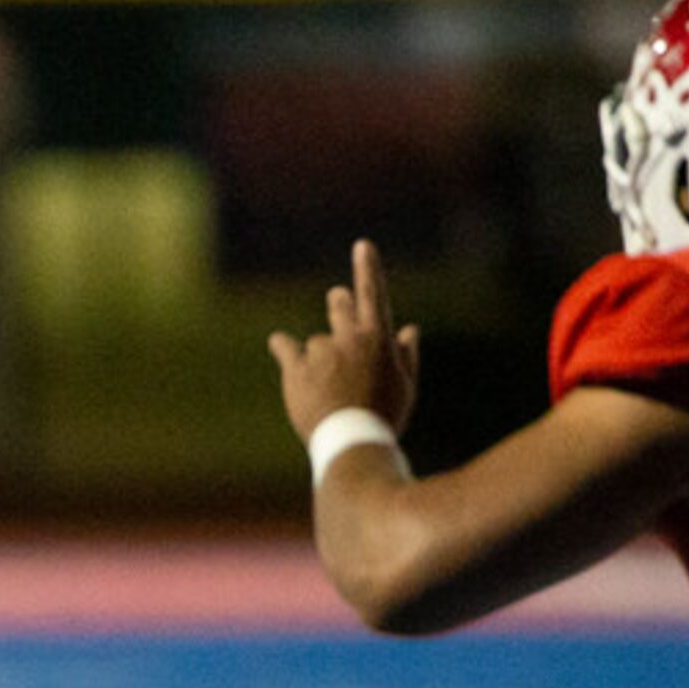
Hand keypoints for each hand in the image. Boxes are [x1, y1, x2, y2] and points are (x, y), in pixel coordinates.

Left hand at [267, 238, 421, 441]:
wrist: (352, 442)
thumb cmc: (384, 417)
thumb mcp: (405, 388)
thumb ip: (406, 355)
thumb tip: (410, 329)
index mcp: (378, 338)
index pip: (373, 294)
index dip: (368, 269)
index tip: (362, 245)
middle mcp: (348, 338)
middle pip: (339, 304)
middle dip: (338, 301)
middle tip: (337, 299)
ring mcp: (321, 352)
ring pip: (316, 342)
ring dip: (319, 356)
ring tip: (326, 387)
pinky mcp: (296, 368)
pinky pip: (285, 347)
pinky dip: (282, 346)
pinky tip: (278, 344)